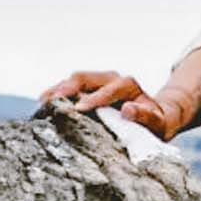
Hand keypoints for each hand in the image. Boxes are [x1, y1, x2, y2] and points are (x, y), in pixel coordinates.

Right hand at [38, 69, 194, 141]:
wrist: (155, 118)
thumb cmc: (156, 123)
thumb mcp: (158, 123)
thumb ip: (145, 117)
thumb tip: (127, 110)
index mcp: (128, 85)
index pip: (109, 89)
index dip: (94, 98)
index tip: (79, 109)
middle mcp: (112, 78)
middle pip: (86, 77)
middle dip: (69, 88)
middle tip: (53, 99)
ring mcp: (99, 82)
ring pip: (75, 80)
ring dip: (59, 89)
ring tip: (43, 100)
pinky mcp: (89, 89)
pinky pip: (71, 87)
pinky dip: (57, 93)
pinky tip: (44, 102)